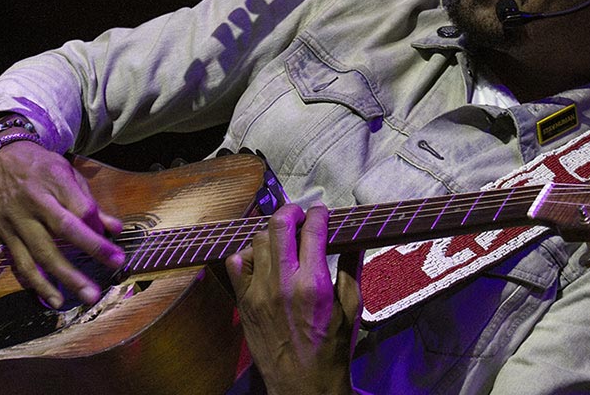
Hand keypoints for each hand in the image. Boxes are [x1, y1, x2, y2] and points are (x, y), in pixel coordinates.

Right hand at [0, 140, 124, 308]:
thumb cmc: (39, 167)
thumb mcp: (67, 173)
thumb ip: (89, 202)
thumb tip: (115, 228)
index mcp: (54, 180)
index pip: (80, 207)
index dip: (98, 227)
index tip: (115, 244)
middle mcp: (35, 201)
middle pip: (63, 230)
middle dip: (91, 250)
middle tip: (114, 268)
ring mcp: (18, 220)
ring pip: (42, 252)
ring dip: (66, 277)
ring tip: (88, 295)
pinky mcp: (5, 235)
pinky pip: (23, 263)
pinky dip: (39, 283)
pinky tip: (55, 300)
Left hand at [225, 203, 361, 394]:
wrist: (303, 386)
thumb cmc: (331, 351)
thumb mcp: (352, 309)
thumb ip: (350, 268)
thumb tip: (353, 240)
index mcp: (314, 284)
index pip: (313, 230)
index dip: (318, 214)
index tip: (321, 211)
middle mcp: (283, 283)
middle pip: (279, 225)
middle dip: (291, 211)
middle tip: (300, 213)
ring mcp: (259, 291)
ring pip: (258, 240)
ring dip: (271, 232)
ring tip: (283, 237)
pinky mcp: (244, 301)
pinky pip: (236, 263)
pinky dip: (248, 254)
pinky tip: (262, 259)